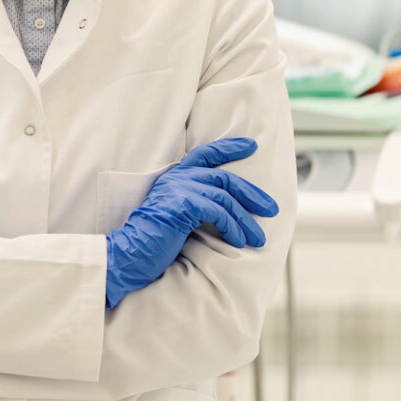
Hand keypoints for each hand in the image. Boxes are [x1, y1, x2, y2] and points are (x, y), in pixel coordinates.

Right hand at [106, 137, 277, 308]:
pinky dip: (232, 227)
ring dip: (246, 219)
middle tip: (271, 209)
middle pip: (225, 177)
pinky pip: (217, 212)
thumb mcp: (176, 215)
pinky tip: (238, 240)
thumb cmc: (153, 241)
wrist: (129, 254)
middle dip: (252, 194)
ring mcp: (178, 190)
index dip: (230, 147)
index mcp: (174, 177)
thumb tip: (228, 210)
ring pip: (225, 197)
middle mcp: (177, 178)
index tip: (252, 146)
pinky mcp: (182, 205)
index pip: (206, 153)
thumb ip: (195, 204)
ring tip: (258, 238)